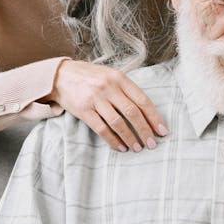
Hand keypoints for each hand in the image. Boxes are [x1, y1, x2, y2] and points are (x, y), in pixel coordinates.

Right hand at [48, 59, 166, 151]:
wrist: (61, 75)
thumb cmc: (90, 76)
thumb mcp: (110, 75)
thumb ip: (126, 89)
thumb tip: (146, 111)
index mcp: (119, 78)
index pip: (142, 100)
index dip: (154, 117)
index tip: (162, 131)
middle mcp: (108, 87)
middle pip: (132, 112)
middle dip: (145, 131)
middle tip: (152, 144)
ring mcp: (95, 98)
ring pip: (118, 123)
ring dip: (130, 138)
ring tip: (138, 148)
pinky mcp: (83, 110)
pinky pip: (101, 129)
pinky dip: (113, 140)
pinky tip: (120, 147)